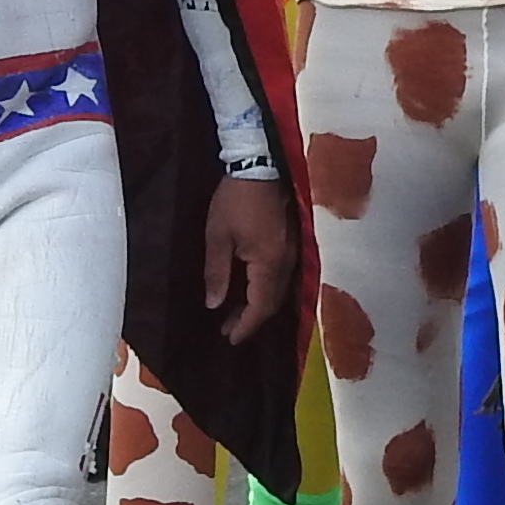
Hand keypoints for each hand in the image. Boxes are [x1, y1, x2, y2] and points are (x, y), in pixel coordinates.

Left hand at [206, 168, 298, 341]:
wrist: (260, 165)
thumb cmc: (235, 200)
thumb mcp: (218, 236)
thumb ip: (217, 273)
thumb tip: (214, 305)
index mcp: (269, 264)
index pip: (260, 306)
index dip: (245, 326)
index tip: (229, 338)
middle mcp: (285, 263)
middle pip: (272, 302)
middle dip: (251, 319)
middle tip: (228, 328)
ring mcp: (291, 252)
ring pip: (278, 290)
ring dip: (258, 305)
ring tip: (235, 312)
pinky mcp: (289, 243)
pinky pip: (280, 277)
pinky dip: (265, 290)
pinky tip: (250, 289)